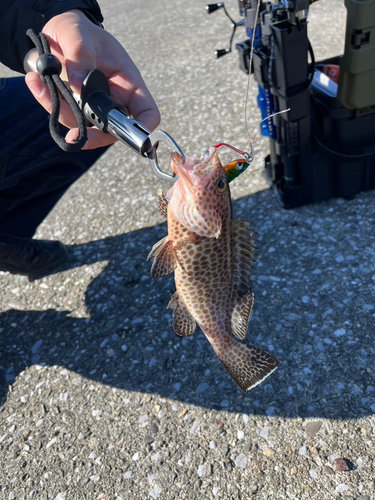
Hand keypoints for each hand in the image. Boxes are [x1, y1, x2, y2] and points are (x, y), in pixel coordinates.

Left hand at [25, 10, 159, 148]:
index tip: (129, 133)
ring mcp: (95, 108)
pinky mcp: (76, 110)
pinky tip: (36, 82)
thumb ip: (80, 53)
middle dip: (94, 135)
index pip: (146, 112)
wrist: (56, 34)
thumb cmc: (76, 30)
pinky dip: (47, 103)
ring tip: (40, 83)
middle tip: (76, 136)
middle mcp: (114, 100)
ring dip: (62, 112)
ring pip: (85, 127)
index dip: (142, 127)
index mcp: (127, 82)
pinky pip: (64, 117)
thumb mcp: (78, 32)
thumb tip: (79, 85)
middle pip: (115, 130)